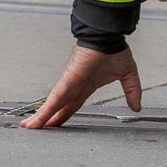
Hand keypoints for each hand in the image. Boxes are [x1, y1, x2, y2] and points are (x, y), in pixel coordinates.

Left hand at [20, 43, 141, 128]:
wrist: (109, 36)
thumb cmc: (115, 49)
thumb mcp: (128, 76)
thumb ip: (132, 92)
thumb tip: (137, 107)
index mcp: (86, 85)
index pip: (72, 105)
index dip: (64, 115)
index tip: (55, 124)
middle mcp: (75, 85)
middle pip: (58, 107)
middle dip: (48, 119)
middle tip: (37, 130)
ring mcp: (69, 83)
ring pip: (52, 105)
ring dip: (41, 117)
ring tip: (29, 128)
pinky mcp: (68, 80)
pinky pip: (55, 99)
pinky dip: (45, 110)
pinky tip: (37, 120)